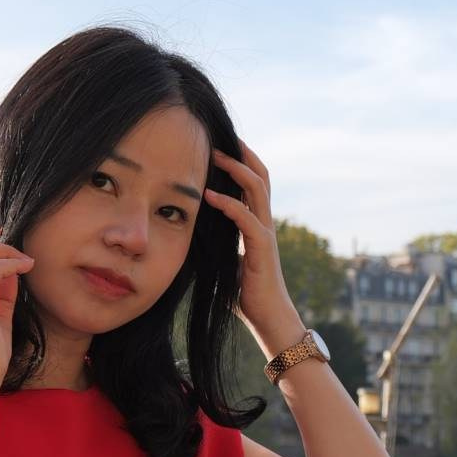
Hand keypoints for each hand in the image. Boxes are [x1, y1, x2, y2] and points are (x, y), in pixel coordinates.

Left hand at [204, 142, 302, 361]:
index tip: (219, 143)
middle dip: (242, 154)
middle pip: (260, 176)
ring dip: (237, 170)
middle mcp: (264, 224)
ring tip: (217, 155)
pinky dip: (230, 204)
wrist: (269, 321)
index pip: (252, 183)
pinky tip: (210, 195)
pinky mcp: (262, 250)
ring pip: (258, 190)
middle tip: (220, 136)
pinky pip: (248, 220)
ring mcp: (266, 235)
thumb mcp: (224, 262)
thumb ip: (214, 246)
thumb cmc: (246, 296)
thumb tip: (187, 238)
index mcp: (256, 224)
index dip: (240, 161)